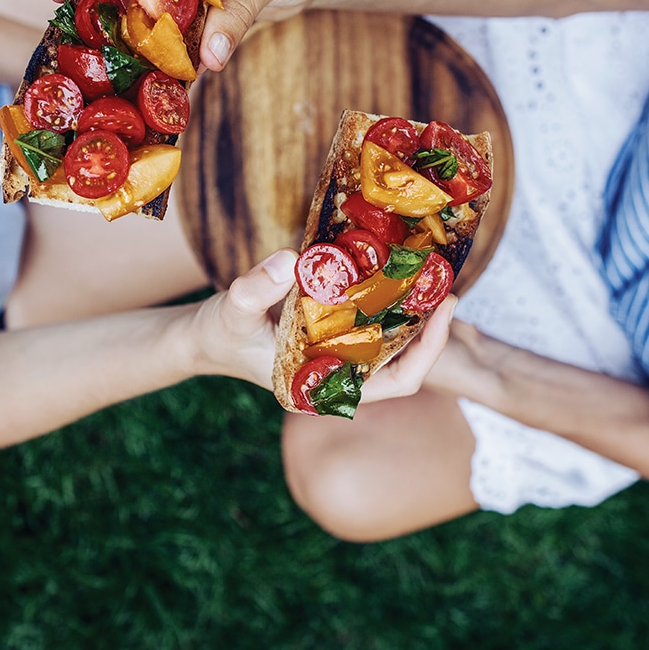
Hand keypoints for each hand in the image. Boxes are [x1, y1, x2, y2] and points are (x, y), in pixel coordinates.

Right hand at [187, 249, 455, 400]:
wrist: (202, 338)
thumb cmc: (217, 333)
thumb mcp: (232, 309)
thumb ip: (255, 289)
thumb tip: (289, 260)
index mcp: (325, 389)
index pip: (396, 382)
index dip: (427, 350)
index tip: (443, 309)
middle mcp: (339, 380)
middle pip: (405, 363)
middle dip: (430, 328)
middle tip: (447, 285)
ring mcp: (338, 362)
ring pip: (391, 345)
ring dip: (412, 314)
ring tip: (429, 276)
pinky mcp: (332, 341)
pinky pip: (371, 328)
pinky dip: (387, 305)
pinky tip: (395, 274)